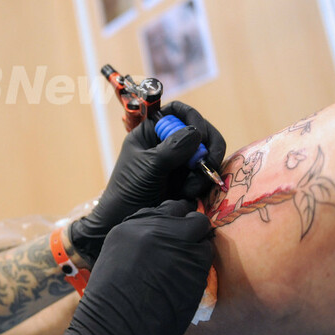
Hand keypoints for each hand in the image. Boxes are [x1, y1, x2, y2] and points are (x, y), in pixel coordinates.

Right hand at [57, 200, 213, 334]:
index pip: (159, 209)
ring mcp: (175, 241)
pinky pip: (207, 251)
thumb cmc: (114, 298)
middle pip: (180, 210)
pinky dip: (203, 260)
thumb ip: (138, 240)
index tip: (172, 230)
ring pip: (199, 227)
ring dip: (197, 241)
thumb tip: (160, 238)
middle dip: (186, 223)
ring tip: (188, 261)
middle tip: (186, 240)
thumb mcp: (117, 256)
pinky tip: (191, 274)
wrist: (120, 321)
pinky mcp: (194, 260)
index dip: (169, 220)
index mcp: (130, 226)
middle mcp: (153, 227)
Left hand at [69, 101, 223, 263]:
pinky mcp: (189, 180)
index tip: (199, 133)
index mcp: (151, 133)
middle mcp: (168, 144)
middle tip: (209, 163)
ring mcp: (180, 162)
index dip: (193, 118)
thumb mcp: (149, 166)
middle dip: (207, 147)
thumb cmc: (129, 190)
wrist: (125, 221)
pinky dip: (202, 184)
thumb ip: (172, 148)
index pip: (178, 112)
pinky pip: (206, 174)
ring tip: (188, 188)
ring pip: (207, 155)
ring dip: (202, 171)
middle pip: (200, 132)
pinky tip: (188, 195)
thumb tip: (196, 131)